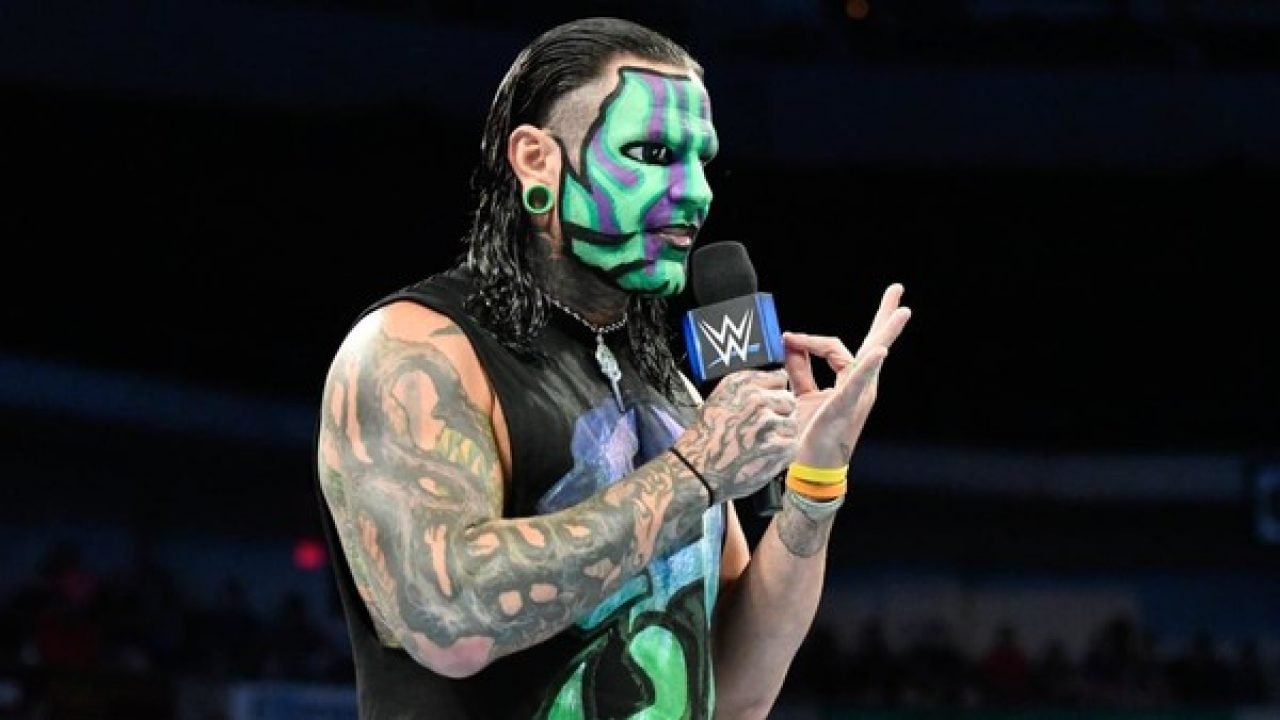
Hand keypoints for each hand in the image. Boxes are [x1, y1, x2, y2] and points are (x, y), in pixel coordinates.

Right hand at [673, 369, 797, 501]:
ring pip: (792, 422)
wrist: (699, 468)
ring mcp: (769, 423)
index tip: (767, 402)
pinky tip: (764, 454)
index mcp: (742, 384)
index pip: (778, 377)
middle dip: (780, 412)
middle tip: (764, 426)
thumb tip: (770, 384)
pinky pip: (792, 443)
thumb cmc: (706, 435)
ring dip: (781, 432)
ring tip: (761, 442)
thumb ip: (747, 388)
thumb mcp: (720, 397)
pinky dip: (781, 451)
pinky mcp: (778, 447)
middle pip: (789, 399)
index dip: (774, 392)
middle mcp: (757, 399)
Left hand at [783, 283, 911, 468]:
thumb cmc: (809, 433)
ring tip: (901, 312)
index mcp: (848, 381)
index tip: (787, 337)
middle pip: (874, 343)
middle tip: (897, 290)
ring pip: (872, 356)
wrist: (810, 465)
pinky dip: (868, 365)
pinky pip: (858, 382)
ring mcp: (858, 394)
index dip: (809, 340)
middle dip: (885, 316)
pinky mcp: (847, 405)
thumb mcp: (800, 394)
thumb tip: (790, 343)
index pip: (833, 347)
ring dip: (886, 332)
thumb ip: (798, 369)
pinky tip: (879, 352)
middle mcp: (859, 384)